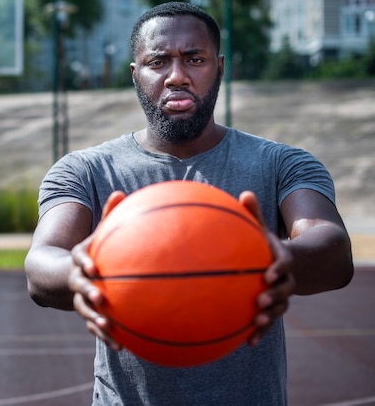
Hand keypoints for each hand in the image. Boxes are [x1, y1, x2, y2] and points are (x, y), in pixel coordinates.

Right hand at [68, 191, 125, 350]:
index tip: (94, 267)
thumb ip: (107, 215)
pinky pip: (94, 326)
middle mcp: (75, 280)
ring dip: (95, 319)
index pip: (78, 260)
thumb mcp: (93, 234)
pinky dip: (105, 335)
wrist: (55, 276)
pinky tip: (120, 346)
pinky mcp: (85, 313)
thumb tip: (120, 192)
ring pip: (84, 310)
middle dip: (88, 293)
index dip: (85, 263)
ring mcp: (77, 298)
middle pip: (79, 287)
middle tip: (99, 297)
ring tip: (108, 325)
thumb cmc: (86, 252)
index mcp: (77, 260)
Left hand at [239, 191, 295, 345]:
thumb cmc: (267, 243)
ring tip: (255, 322)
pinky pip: (269, 321)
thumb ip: (254, 214)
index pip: (284, 262)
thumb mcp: (262, 227)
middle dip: (274, 295)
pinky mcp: (274, 307)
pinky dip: (261, 332)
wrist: (291, 262)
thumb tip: (245, 193)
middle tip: (259, 299)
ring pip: (280, 307)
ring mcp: (282, 294)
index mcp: (282, 258)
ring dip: (269, 316)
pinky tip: (248, 343)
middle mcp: (286, 278)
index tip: (268, 273)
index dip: (278, 268)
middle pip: (284, 288)